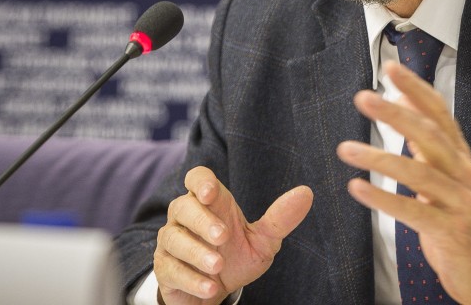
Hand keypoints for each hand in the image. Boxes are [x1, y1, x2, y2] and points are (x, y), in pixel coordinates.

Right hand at [153, 166, 312, 304]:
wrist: (215, 291)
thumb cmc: (236, 256)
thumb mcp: (263, 240)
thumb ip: (280, 218)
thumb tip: (306, 193)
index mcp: (211, 203)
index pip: (197, 178)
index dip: (201, 182)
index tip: (210, 192)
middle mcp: (186, 217)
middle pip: (182, 206)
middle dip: (202, 221)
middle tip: (223, 236)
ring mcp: (172, 242)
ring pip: (173, 239)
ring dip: (196, 252)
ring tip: (217, 265)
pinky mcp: (164, 269)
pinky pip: (171, 270)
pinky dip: (191, 279)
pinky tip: (210, 286)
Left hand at [336, 60, 470, 304]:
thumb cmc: (458, 217)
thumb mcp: (445, 174)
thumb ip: (426, 140)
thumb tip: (403, 97)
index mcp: (460, 157)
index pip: (440, 113)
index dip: (417, 89)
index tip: (392, 69)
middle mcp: (464, 173)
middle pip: (430, 135)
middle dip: (396, 114)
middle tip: (363, 98)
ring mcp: (461, 202)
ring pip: (420, 173)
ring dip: (379, 158)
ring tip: (346, 149)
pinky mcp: (451, 231)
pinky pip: (414, 212)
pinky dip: (385, 198)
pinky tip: (357, 188)